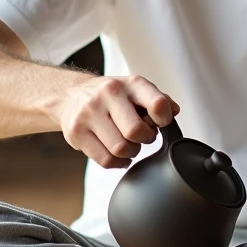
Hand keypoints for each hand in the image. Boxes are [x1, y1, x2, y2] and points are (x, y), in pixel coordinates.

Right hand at [60, 75, 179, 167]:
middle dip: (145, 139)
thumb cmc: (111, 96)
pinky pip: (105, 160)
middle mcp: (108, 94)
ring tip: (128, 144)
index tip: (160, 123)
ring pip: (120, 149)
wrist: (71, 95)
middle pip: (136, 132)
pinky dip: (117, 162)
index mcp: (130, 83)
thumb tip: (174, 112)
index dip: (164, 119)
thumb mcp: (135, 90)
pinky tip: (117, 154)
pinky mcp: (76, 132)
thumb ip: (157, 100)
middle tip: (142, 137)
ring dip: (130, 152)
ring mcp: (89, 113)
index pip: (157, 103)